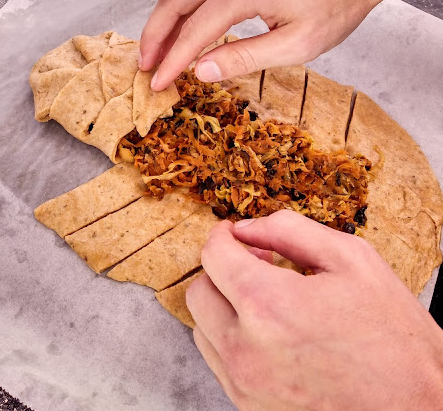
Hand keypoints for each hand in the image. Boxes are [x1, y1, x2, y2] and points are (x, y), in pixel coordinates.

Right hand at [139, 0, 403, 90]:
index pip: (194, 30)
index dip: (173, 60)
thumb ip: (246, 58)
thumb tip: (202, 71)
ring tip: (158, 52)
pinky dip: (183, 6)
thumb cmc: (338, 3)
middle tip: (146, 67)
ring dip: (165, 20)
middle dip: (154, 36)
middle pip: (174, 0)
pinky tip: (184, 27)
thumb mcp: (298, 45)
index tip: (158, 83)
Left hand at [186, 211, 442, 410]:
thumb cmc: (393, 335)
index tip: (233, 232)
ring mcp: (246, 384)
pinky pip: (217, 360)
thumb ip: (290, 230)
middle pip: (199, 291)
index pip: (213, 256)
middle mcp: (247, 349)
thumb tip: (247, 227)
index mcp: (270, 305)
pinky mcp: (250, 406)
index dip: (221, 235)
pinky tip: (267, 329)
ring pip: (202, 328)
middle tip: (255, 262)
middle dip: (221, 268)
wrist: (419, 408)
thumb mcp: (351, 259)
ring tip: (264, 297)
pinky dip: (230, 336)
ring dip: (223, 304)